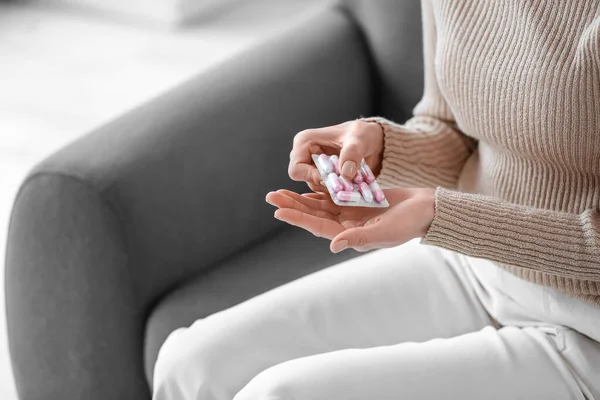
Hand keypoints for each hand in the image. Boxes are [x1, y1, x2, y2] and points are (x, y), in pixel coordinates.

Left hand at [265, 188, 435, 252]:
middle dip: (292, 206)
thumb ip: (358, 237)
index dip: (298, 218)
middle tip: (271, 196)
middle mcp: (347, 225)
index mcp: (350, 235)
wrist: (426, 210)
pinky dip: (319, 189)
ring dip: (300, 198)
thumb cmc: (409, 223)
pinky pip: (333, 194)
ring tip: (281, 191)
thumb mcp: (384, 232)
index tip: (278, 212)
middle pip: (313, 214)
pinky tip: (305, 184)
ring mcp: (352, 213)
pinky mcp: (358, 201)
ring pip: (320, 204)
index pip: (318, 226)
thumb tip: (332, 244)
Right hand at [288, 120, 383, 191]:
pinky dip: (339, 190)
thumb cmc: (361, 134)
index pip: (296, 169)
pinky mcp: (323, 177)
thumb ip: (352, 154)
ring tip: (352, 185)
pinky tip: (352, 186)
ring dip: (335, 188)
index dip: (312, 177)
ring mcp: (313, 167)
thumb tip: (345, 174)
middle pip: (306, 180)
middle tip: (346, 185)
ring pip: (317, 186)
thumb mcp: (359, 139)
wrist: (372, 141)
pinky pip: (327, 189)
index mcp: (304, 142)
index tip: (332, 179)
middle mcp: (305, 156)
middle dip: (326, 184)